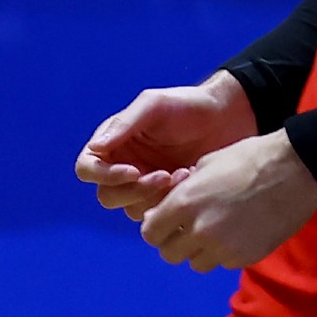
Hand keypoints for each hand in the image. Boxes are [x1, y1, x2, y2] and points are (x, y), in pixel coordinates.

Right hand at [76, 72, 258, 220]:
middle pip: (108, 195)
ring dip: (156, 197)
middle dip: (134, 191)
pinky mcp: (168, 196)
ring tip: (184, 174)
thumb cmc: (189, 104)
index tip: (133, 171)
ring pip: (133, 208)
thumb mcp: (154, 105)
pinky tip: (192, 180)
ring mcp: (146, 184)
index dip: (104, 175)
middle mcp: (124, 166)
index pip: (88, 168)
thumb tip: (95, 149)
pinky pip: (159, 212)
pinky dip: (172, 201)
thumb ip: (125, 124)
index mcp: (114, 144)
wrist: (229, 115)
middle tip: (165, 176)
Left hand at [139, 130, 316, 272]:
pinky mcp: (246, 257)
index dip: (158, 228)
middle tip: (193, 228)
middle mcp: (199, 230)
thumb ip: (184, 189)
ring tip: (220, 231)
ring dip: (202, 250)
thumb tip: (168, 208)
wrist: (298, 169)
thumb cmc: (253, 157)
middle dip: (177, 241)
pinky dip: (228, 252)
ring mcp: (223, 247)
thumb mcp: (209, 163)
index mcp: (184, 203)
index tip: (169, 223)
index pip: (150, 233)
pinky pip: (225, 263)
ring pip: (197, 263)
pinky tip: (242, 232)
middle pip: (169, 254)